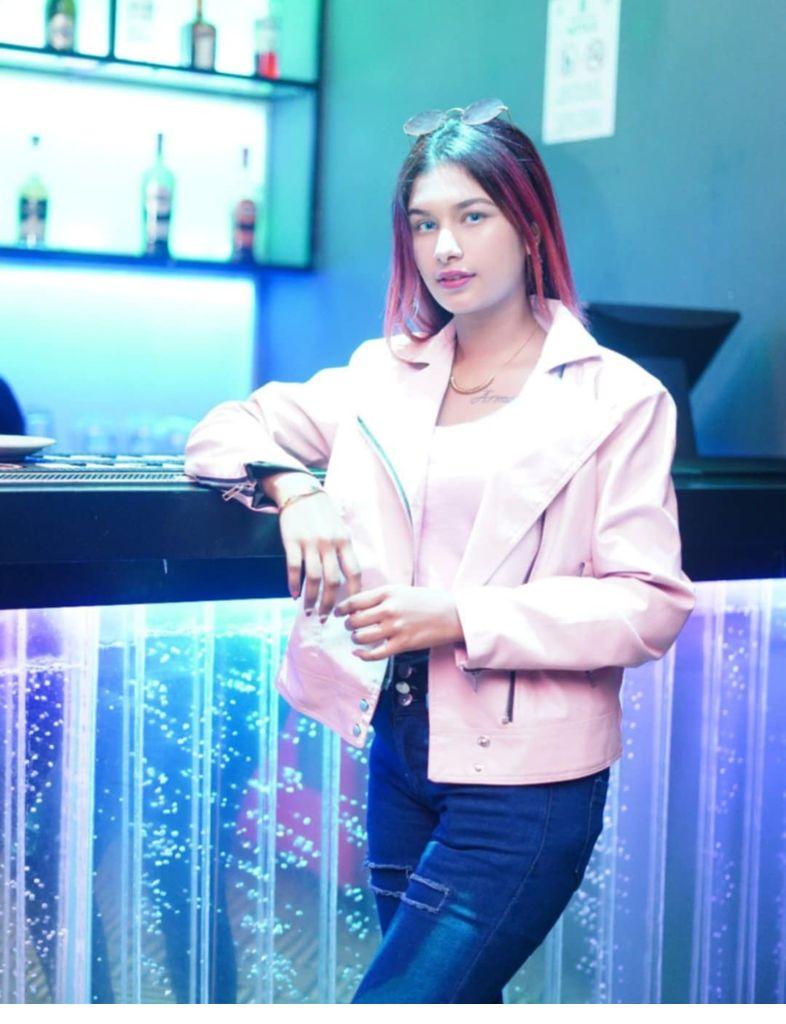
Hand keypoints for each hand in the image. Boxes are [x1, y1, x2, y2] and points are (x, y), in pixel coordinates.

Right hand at [270, 480, 361, 616]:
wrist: (299, 492)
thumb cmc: (322, 514)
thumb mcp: (340, 529)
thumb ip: (343, 550)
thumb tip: (348, 578)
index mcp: (344, 541)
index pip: (354, 572)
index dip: (354, 593)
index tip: (350, 608)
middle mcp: (329, 543)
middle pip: (333, 581)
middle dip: (330, 604)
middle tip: (325, 617)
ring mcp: (310, 543)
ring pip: (314, 579)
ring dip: (311, 599)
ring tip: (309, 611)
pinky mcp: (292, 542)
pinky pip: (294, 569)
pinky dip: (294, 585)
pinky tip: (293, 595)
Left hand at [333, 584, 463, 659]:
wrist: (454, 614)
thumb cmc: (428, 601)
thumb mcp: (402, 590)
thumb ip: (381, 597)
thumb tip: (358, 607)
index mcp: (387, 592)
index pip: (354, 601)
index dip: (341, 609)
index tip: (337, 613)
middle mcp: (389, 609)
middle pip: (354, 620)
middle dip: (348, 625)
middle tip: (350, 626)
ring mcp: (395, 627)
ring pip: (361, 637)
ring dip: (355, 639)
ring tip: (358, 637)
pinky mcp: (402, 644)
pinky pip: (374, 654)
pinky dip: (362, 655)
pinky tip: (359, 653)